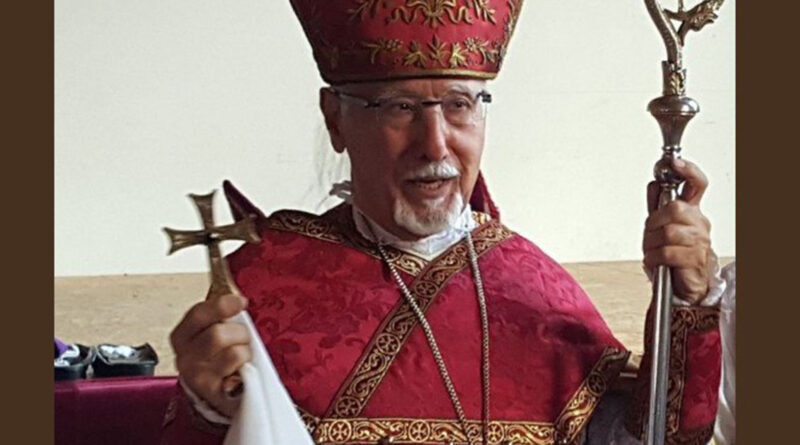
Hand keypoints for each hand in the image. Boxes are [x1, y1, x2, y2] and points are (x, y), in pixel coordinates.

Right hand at [170, 294, 251, 416]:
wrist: (212, 393)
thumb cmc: (214, 358)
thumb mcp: (209, 334)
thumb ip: (219, 318)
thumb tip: (238, 301)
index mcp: (182, 336)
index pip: (198, 314)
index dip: (222, 305)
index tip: (242, 302)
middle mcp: (185, 357)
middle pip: (217, 335)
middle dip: (240, 333)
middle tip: (242, 339)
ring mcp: (198, 377)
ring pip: (234, 353)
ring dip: (246, 352)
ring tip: (241, 357)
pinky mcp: (214, 392)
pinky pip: (240, 373)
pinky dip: (247, 368)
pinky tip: (240, 371)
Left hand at [643, 158, 715, 303]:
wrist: (684, 287)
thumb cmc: (672, 257)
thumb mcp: (660, 228)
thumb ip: (657, 207)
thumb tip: (654, 184)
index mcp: (692, 212)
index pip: (697, 185)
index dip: (688, 171)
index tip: (676, 162)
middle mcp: (699, 223)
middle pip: (674, 208)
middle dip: (654, 222)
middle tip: (650, 235)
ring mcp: (699, 241)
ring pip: (668, 232)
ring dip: (651, 243)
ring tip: (653, 252)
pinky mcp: (694, 259)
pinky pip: (667, 252)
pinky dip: (653, 257)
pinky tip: (655, 262)